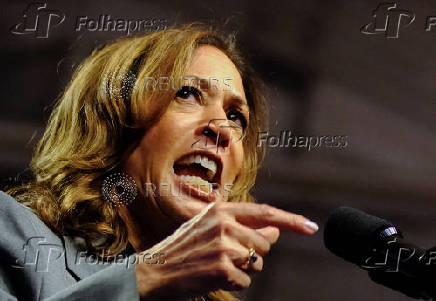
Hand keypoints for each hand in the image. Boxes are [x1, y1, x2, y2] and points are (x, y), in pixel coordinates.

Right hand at [135, 201, 317, 299]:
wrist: (153, 273)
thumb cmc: (182, 251)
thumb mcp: (209, 229)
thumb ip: (242, 227)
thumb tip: (274, 231)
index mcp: (220, 210)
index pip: (264, 212)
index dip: (290, 220)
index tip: (310, 226)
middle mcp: (223, 223)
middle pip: (264, 243)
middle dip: (253, 255)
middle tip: (226, 257)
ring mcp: (223, 245)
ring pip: (256, 264)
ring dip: (242, 270)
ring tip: (216, 266)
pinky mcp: (223, 268)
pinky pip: (245, 282)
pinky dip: (233, 284)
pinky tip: (212, 277)